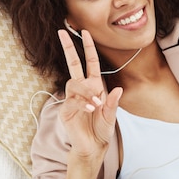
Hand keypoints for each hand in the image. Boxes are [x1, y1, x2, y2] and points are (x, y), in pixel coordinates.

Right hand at [58, 29, 122, 161]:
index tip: (85, 32)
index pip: (89, 62)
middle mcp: (81, 89)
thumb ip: (113, 104)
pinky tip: (90, 110)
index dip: (87, 48)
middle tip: (61, 32)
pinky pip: (72, 100)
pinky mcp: (65, 111)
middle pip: (72, 63)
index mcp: (93, 86)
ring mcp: (71, 99)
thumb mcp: (111, 115)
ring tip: (96, 105)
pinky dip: (82, 103)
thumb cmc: (101, 129)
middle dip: (68, 47)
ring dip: (86, 91)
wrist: (93, 147)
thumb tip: (117, 90)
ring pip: (74, 83)